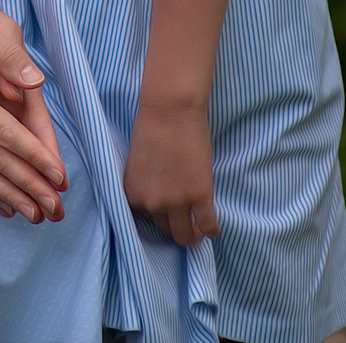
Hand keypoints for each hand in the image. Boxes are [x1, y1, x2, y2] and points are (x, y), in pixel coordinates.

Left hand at [123, 97, 217, 246]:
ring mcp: (176, 201)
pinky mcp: (199, 195)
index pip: (145, 220)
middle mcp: (151, 203)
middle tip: (185, 220)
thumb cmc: (153, 128)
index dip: (158, 215)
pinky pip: (208, 225)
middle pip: (165, 229)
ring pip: (185, 235)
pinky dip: (211, 230)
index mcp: (133, 194)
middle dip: (175, 225)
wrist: (170, 110)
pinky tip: (213, 229)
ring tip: (199, 229)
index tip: (167, 212)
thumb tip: (161, 201)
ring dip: (192, 235)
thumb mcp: (140, 165)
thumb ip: (147, 186)